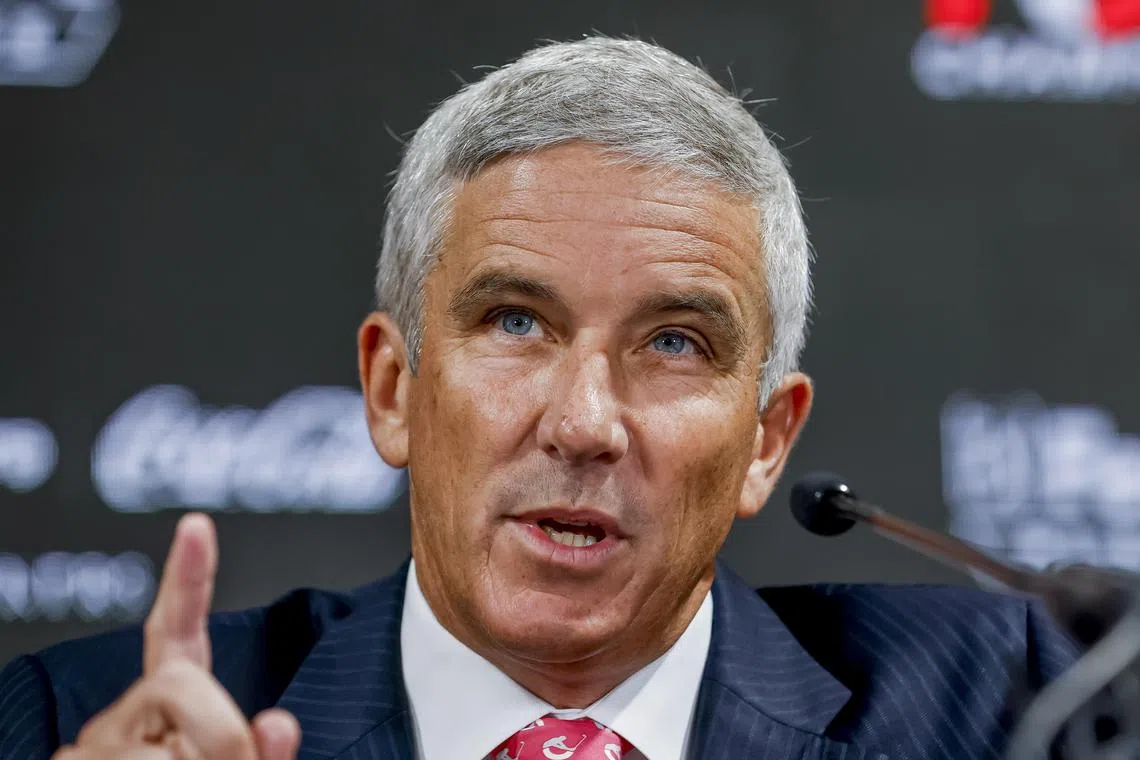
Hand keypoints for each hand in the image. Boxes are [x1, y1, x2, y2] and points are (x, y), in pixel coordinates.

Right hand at [54, 514, 300, 758]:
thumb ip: (263, 752)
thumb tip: (281, 722)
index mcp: (172, 705)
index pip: (178, 631)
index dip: (188, 578)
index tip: (197, 526)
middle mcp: (124, 715)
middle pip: (178, 683)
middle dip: (221, 732)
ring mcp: (90, 746)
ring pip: (155, 750)